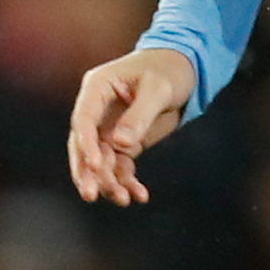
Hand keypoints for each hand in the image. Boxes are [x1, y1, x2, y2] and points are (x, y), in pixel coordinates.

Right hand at [68, 46, 197, 206]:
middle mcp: (97, 110)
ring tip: (123, 200)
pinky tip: (139, 196)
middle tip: (91, 195)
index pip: (84, 118)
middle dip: (87, 172)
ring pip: (101, 161)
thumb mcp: (159, 88)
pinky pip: (120, 166)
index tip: (96, 165)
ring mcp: (108, 128)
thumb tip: (120, 143)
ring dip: (109, 182)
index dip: (86, 143)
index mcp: (97, 87)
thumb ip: (140, 114)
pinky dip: (127, 181)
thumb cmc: (169, 70)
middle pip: (84, 145)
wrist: (185, 70)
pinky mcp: (124, 142)